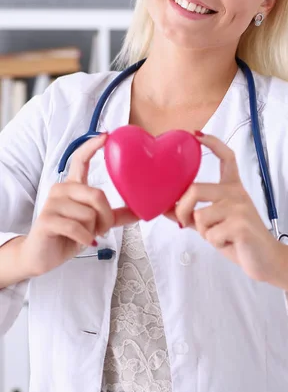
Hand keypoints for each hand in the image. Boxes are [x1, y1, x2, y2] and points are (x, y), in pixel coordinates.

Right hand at [20, 134, 137, 277]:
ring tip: (85, 235)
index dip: (92, 146)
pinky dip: (85, 239)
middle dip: (106, 217)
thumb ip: (115, 214)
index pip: (80, 159)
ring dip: (93, 231)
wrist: (42, 256)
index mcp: (73, 186)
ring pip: (89, 214)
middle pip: (97, 195)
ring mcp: (52, 203)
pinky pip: (77, 228)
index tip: (106, 135)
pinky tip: (82, 242)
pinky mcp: (47, 219)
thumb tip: (140, 211)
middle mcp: (61, 189)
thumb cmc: (68, 235)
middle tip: (101, 230)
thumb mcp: (95, 223)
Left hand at [175, 132, 284, 282]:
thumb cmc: (238, 239)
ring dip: (203, 232)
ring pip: (200, 215)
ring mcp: (240, 207)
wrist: (266, 259)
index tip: (196, 134)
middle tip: (184, 223)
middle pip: (195, 190)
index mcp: (233, 187)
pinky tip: (229, 243)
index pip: (226, 157)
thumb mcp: (214, 223)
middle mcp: (237, 193)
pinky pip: (211, 233)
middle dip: (182, 209)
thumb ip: (193, 213)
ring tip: (219, 236)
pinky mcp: (241, 225)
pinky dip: (214, 243)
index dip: (212, 143)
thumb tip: (164, 208)